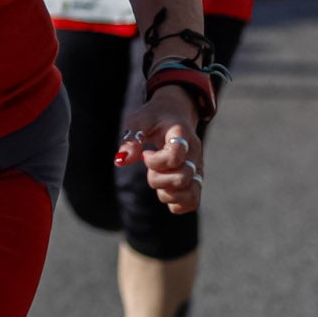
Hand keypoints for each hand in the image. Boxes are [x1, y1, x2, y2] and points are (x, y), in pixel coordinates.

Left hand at [117, 92, 204, 213]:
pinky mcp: (195, 180)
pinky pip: (192, 202)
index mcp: (182, 135)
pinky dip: (175, 203)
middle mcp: (194, 154)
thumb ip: (130, 139)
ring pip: (190, 194)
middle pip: (182, 178)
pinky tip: (164, 190)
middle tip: (150, 169)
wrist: (175, 113)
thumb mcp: (138, 120)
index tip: (145, 154)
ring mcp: (197, 169)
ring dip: (167, 194)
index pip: (174, 156)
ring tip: (159, 180)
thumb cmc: (154, 117)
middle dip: (158, 179)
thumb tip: (120, 161)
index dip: (154, 161)